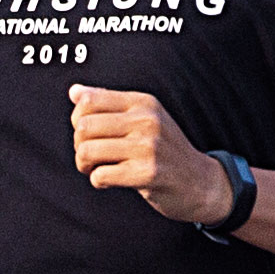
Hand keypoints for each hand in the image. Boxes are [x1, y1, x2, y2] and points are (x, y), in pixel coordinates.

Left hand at [70, 84, 234, 222]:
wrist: (200, 182)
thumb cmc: (165, 150)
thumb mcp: (144, 118)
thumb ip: (109, 103)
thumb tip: (74, 91)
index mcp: (143, 103)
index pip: (88, 100)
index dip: (77, 119)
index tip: (89, 134)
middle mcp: (147, 120)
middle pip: (83, 127)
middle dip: (78, 145)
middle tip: (90, 156)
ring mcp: (148, 147)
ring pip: (87, 151)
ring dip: (84, 165)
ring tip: (96, 169)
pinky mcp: (147, 174)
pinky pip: (101, 175)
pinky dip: (98, 181)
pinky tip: (110, 181)